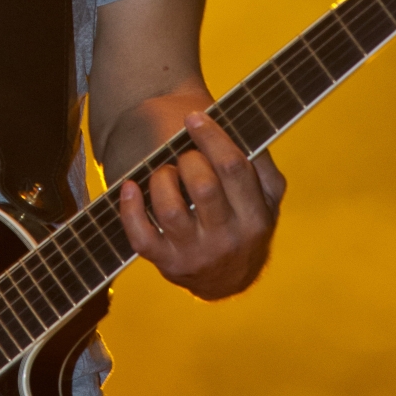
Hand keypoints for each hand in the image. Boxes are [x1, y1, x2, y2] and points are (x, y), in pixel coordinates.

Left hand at [118, 109, 284, 300]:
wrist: (229, 278)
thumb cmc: (243, 222)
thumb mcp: (265, 198)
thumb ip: (260, 164)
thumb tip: (244, 128)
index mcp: (255, 217)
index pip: (234, 168)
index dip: (211, 137)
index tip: (194, 118)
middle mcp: (227, 240)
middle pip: (203, 186)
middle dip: (188, 160)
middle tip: (184, 156)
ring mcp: (195, 254)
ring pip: (171, 210)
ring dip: (162, 180)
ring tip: (165, 173)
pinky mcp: (167, 264)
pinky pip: (141, 238)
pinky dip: (130, 210)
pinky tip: (131, 187)